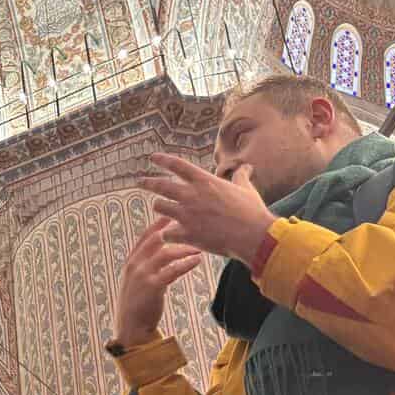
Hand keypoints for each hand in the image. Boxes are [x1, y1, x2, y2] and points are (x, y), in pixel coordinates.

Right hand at [113, 218, 203, 349]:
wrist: (131, 328)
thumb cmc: (138, 306)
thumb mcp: (138, 282)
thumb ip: (147, 267)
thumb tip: (162, 254)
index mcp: (131, 262)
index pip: (145, 237)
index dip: (158, 225)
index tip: (171, 215)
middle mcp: (134, 265)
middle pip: (155, 240)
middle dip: (172, 230)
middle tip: (190, 222)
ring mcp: (142, 275)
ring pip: (165, 253)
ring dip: (183, 248)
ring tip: (198, 247)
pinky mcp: (152, 287)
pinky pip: (172, 270)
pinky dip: (185, 264)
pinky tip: (196, 261)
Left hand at [138, 154, 275, 263]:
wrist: (254, 236)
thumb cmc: (252, 211)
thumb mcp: (246, 189)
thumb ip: (241, 176)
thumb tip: (246, 167)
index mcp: (204, 181)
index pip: (177, 165)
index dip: (163, 160)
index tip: (153, 157)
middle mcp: (191, 195)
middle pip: (160, 186)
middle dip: (148, 183)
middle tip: (140, 182)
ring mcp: (187, 215)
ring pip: (160, 207)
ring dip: (159, 208)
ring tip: (159, 208)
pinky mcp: (187, 234)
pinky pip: (166, 233)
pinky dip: (167, 234)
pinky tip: (168, 235)